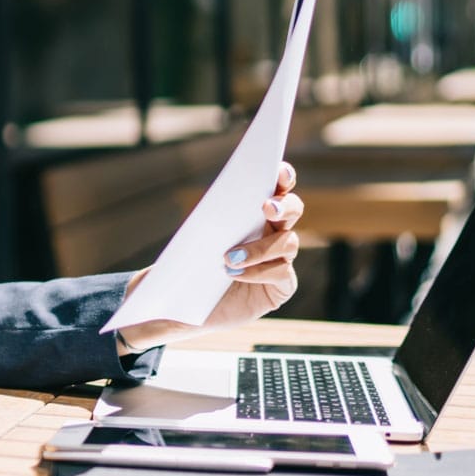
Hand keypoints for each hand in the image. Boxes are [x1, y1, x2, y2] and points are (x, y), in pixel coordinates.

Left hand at [116, 161, 303, 353]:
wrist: (181, 305)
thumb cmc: (186, 265)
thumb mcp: (190, 238)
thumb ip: (206, 219)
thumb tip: (215, 201)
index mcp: (253, 212)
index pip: (276, 187)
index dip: (282, 176)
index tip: (277, 170)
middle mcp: (272, 231)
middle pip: (293, 209)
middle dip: (283, 205)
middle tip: (266, 207)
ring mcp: (280, 259)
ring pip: (288, 243)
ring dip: (260, 247)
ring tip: (229, 257)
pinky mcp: (280, 287)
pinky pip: (282, 273)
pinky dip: (258, 271)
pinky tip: (234, 274)